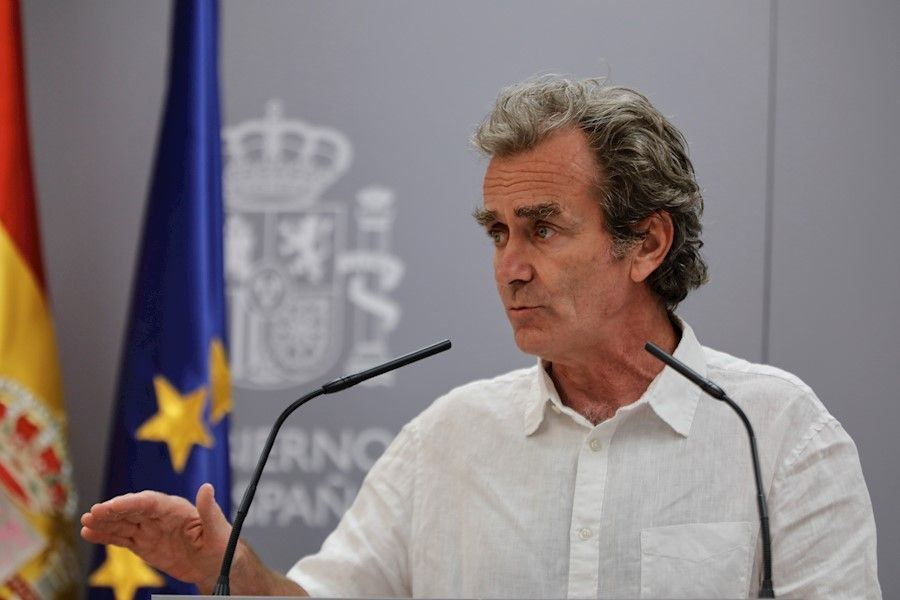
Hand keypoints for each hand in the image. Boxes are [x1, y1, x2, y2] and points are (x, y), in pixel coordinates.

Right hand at [81, 483, 229, 591]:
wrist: (217, 567)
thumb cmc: (222, 546)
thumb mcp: (218, 531)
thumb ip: (209, 511)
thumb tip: (207, 487)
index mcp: (176, 508)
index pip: (148, 502)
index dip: (129, 503)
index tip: (111, 506)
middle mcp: (159, 516)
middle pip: (132, 510)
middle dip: (112, 512)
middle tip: (91, 514)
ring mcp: (150, 530)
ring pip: (123, 523)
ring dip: (104, 522)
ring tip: (85, 523)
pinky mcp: (144, 544)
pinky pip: (122, 538)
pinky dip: (106, 536)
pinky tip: (89, 533)